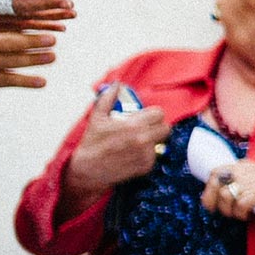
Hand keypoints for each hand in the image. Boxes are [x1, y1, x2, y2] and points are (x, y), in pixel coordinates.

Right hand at [0, 28, 57, 90]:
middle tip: (52, 39)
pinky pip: (8, 81)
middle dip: (33, 42)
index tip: (42, 22)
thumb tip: (21, 11)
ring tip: (52, 56)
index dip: (25, 26)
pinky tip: (41, 81)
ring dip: (34, 60)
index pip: (4, 28)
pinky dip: (26, 82)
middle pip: (11, 45)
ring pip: (12, 62)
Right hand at [64, 87, 170, 203]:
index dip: (153, 114)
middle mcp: (143, 140)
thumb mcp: (97, 117)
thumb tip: (116, 84)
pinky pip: (155, 155)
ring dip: (152, 139)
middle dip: (157, 125)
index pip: (159, 114)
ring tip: (137, 140)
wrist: (88, 169)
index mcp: (133, 125)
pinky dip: (148, 152)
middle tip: (146, 127)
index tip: (146, 116)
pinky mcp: (146, 166)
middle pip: (166, 128)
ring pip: (161, 141)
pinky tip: (134, 151)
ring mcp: (146, 154)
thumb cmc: (92, 143)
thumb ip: (108, 98)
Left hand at [201, 158, 254, 220]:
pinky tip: (248, 216)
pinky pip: (241, 204)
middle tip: (221, 212)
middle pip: (217, 183)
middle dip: (213, 201)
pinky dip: (241, 214)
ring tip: (239, 215)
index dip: (208, 189)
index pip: (215, 172)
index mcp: (244, 166)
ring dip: (229, 210)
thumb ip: (240, 183)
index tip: (211, 203)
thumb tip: (219, 195)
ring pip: (227, 195)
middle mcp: (247, 170)